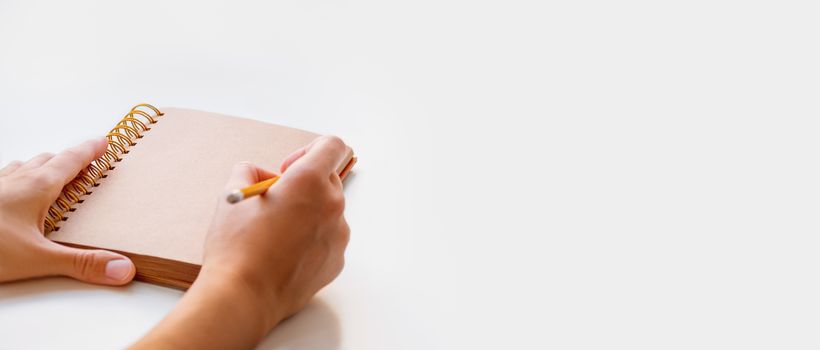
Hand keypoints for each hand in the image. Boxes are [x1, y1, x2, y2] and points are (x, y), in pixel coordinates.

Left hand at [0, 138, 135, 284]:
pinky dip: (11, 180)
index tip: (104, 140)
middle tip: (83, 162)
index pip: (71, 161)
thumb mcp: (36, 260)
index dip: (90, 150)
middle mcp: (12, 180)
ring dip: (38, 168)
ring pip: (20, 167)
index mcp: (35, 188)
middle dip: (67, 160)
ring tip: (48, 174)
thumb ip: (82, 264)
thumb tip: (124, 268)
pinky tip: (7, 192)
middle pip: (46, 161)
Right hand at [134, 136, 350, 348]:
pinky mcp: (337, 260)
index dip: (309, 150)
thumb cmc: (237, 246)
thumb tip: (263, 177)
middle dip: (304, 183)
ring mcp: (339, 235)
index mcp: (309, 181)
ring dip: (308, 212)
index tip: (287, 168)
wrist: (243, 297)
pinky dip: (311, 239)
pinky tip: (284, 253)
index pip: (332, 146)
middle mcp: (332, 205)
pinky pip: (328, 238)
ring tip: (275, 232)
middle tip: (274, 202)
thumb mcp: (232, 195)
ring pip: (328, 210)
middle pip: (328, 179)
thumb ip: (250, 172)